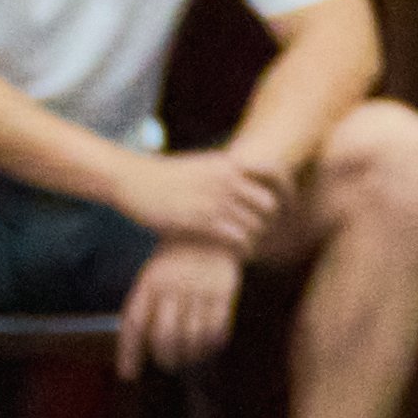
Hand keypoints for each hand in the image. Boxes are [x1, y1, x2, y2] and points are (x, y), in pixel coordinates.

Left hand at [119, 241, 239, 374]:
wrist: (211, 229)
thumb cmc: (177, 258)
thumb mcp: (154, 273)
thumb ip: (148, 302)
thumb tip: (142, 341)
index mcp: (149, 282)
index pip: (136, 324)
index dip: (131, 352)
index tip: (129, 375)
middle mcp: (172, 287)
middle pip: (166, 335)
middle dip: (166, 357)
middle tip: (168, 365)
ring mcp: (199, 289)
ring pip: (193, 335)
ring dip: (190, 355)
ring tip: (189, 361)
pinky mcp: (224, 291)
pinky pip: (217, 327)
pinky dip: (213, 344)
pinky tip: (210, 348)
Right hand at [121, 148, 281, 253]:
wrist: (129, 179)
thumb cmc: (163, 176)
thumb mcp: (201, 166)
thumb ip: (225, 174)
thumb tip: (244, 179)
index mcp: (229, 163)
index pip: (276, 173)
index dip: (287, 192)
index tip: (288, 207)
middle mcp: (227, 179)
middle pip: (269, 204)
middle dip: (269, 221)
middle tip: (262, 233)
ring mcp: (215, 199)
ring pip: (255, 224)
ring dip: (254, 238)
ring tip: (248, 246)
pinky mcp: (202, 220)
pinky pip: (238, 238)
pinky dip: (243, 248)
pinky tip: (238, 253)